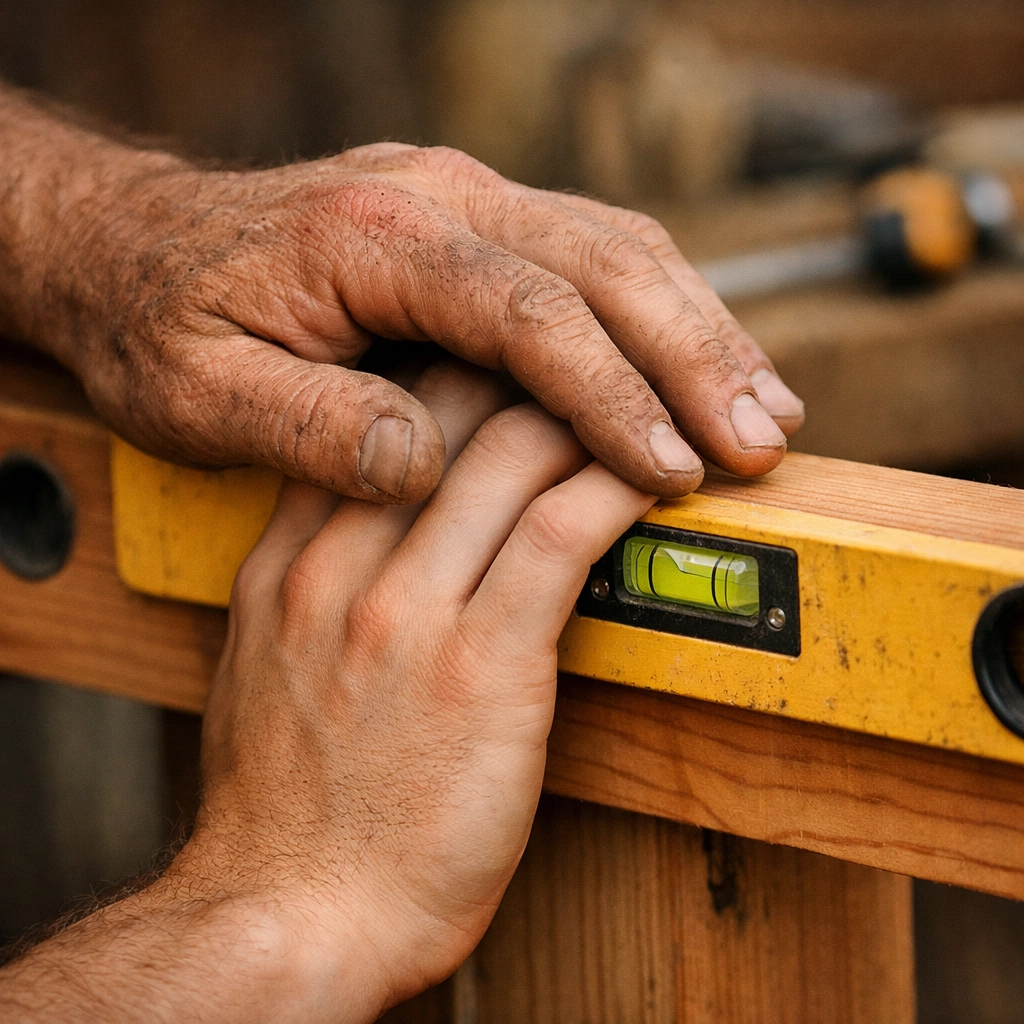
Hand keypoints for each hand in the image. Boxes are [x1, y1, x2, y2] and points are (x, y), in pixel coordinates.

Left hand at [4, 91, 802, 500]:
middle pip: (604, 262)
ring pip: (618, 246)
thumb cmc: (160, 324)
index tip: (673, 468)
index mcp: (373, 236)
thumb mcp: (204, 393)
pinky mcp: (472, 223)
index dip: (611, 394)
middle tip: (764, 440)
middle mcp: (435, 195)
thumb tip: (428, 465)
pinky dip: (658, 312)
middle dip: (694, 355)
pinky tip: (697, 364)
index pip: (529, 312)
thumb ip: (314, 428)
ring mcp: (461, 200)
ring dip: (699, 328)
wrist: (127, 249)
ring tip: (764, 408)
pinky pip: (591, 253)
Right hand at [167, 360, 655, 1017]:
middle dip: (520, 361)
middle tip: (584, 354)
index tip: (500, 359)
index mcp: (287, 565)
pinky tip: (656, 470)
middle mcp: (340, 568)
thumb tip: (365, 539)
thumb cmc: (284, 810)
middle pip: (443, 408)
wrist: (291, 917)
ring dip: (589, 411)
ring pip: (511, 450)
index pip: (371, 418)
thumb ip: (309, 593)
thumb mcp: (261, 674)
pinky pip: (562, 534)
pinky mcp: (484, 667)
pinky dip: (618, 485)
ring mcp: (409, 614)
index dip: (444, 371)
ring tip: (641, 399)